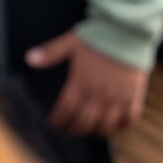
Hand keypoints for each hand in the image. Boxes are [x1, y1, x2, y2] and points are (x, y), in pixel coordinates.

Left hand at [26, 30, 148, 136]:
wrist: (126, 31)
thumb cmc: (97, 36)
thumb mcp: (70, 43)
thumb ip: (50, 53)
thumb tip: (29, 58)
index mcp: (80, 82)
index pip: (66, 109)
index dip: (58, 120)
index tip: (54, 124)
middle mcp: (98, 94)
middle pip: (84, 121)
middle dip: (74, 129)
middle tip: (69, 132)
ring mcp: (117, 97)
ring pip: (105, 125)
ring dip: (95, 131)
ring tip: (89, 131)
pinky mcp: (134, 96)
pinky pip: (129, 118)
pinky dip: (122, 126)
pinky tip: (115, 126)